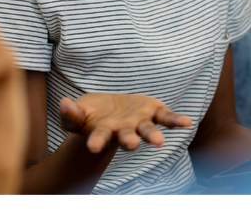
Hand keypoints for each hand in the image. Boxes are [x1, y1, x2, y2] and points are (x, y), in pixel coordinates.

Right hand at [59, 93, 192, 153]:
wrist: (110, 111)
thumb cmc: (90, 115)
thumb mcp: (78, 113)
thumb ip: (70, 113)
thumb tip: (64, 103)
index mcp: (104, 132)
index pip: (98, 137)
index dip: (96, 142)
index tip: (93, 147)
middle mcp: (123, 131)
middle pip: (126, 138)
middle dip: (128, 141)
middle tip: (130, 146)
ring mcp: (140, 123)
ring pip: (147, 131)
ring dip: (152, 135)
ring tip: (160, 142)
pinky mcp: (153, 112)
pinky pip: (166, 117)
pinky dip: (176, 120)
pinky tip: (187, 123)